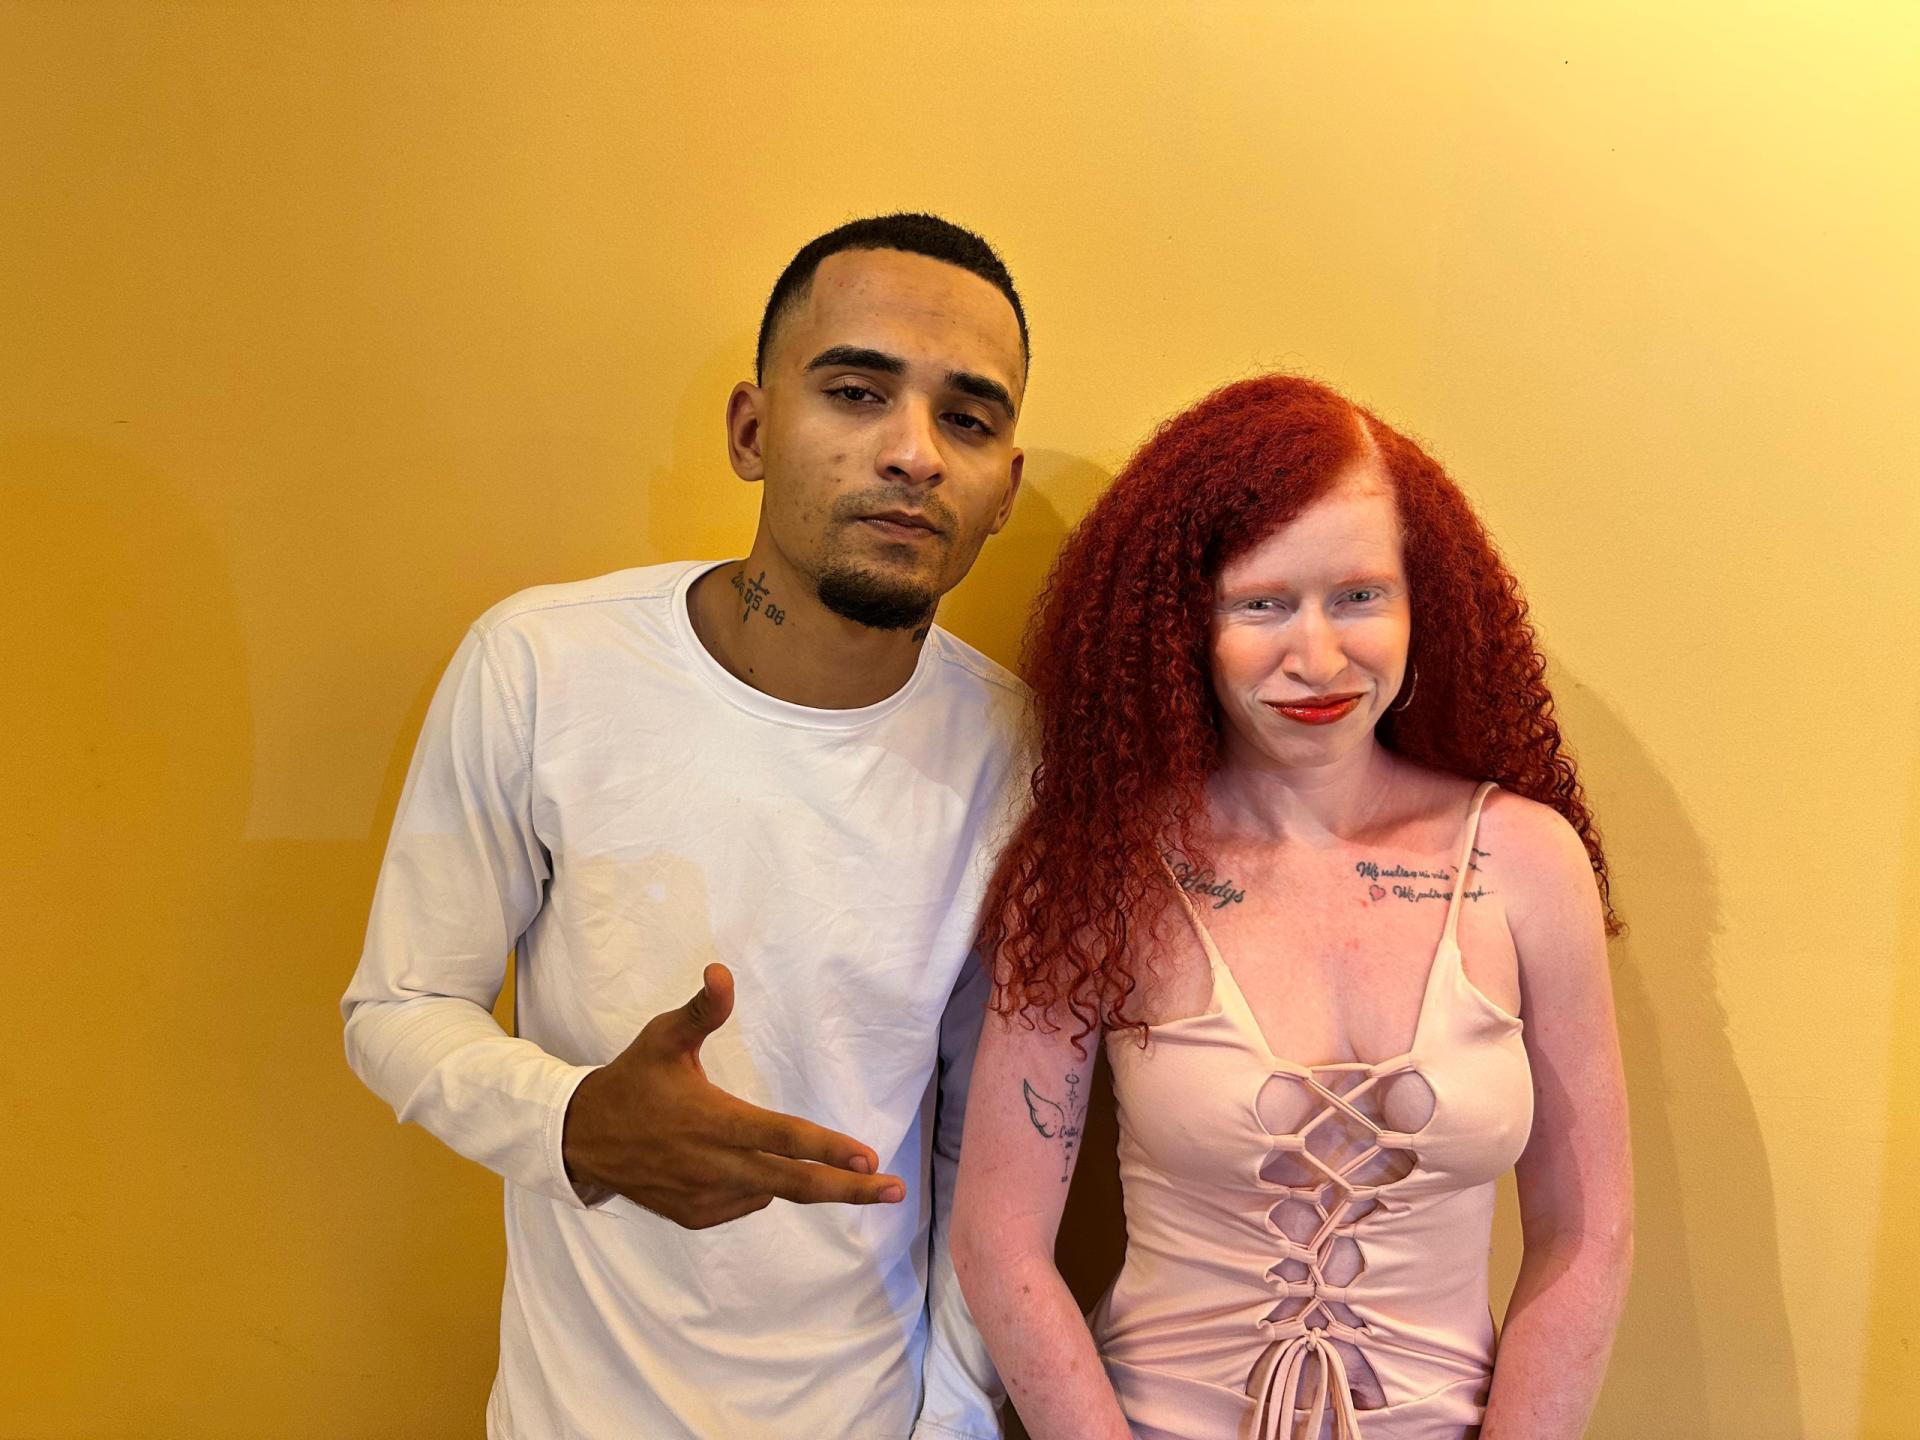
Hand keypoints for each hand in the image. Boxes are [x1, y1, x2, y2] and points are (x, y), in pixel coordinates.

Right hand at [561, 962, 905, 1227]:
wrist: (580, 1140)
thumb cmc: (631, 1080)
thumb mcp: (663, 1038)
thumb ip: (702, 1011)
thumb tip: (722, 972)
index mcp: (716, 1122)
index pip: (785, 1139)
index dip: (829, 1149)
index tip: (870, 1158)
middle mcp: (717, 1167)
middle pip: (796, 1184)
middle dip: (850, 1189)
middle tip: (894, 1190)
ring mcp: (706, 1198)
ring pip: (770, 1191)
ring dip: (793, 1177)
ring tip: (790, 1153)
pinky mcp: (695, 1216)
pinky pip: (744, 1202)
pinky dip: (754, 1184)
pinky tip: (738, 1163)